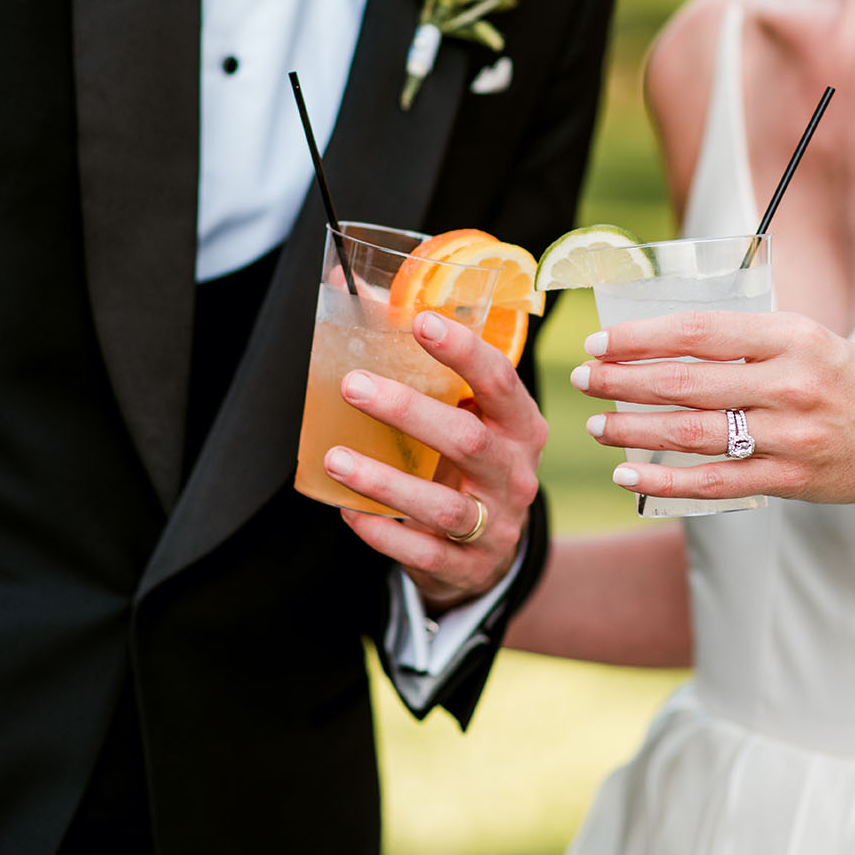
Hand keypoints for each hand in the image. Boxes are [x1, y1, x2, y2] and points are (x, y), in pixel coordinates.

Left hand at [324, 310, 546, 609]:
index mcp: (520, 426)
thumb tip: (349, 287)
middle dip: (408, 411)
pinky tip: (347, 511)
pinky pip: (423, 552)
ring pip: (442, 505)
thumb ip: (425, 370)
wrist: (492, 553)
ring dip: (384, 481)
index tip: (420, 321)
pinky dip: (383, 532)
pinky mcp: (469, 567)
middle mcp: (515, 474)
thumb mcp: (470, 419)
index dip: (464, 350)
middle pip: (468, 440)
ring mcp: (496, 524)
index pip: (500, 380)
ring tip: (335, 459)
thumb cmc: (468, 465)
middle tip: (353, 385)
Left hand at [575, 310, 854, 517]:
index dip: (642, 337)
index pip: (700, 332)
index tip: (601, 340)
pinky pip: (715, 482)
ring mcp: (791, 437)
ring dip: (634, 430)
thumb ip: (750, 338)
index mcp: (794, 337)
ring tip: (597, 425)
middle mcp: (791, 384)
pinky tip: (629, 475)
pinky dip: (666, 480)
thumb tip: (669, 334)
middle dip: (624, 380)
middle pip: (687, 383)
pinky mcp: (790, 481)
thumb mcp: (812, 339)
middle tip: (583, 378)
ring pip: (693, 433)